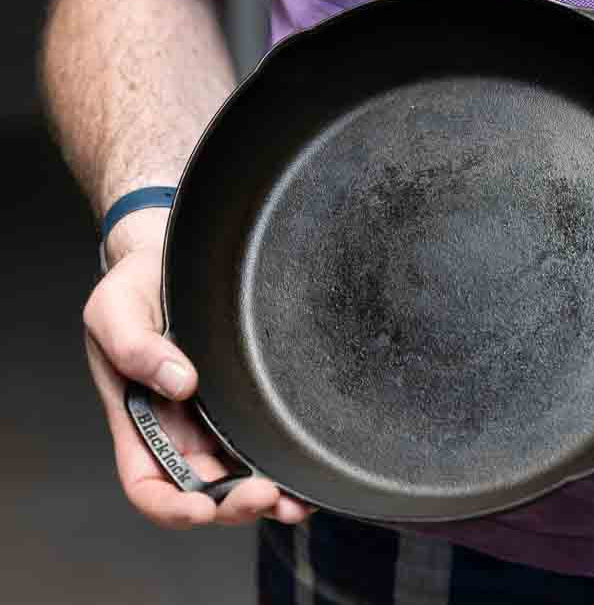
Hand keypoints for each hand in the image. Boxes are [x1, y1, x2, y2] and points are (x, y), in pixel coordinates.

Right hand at [84, 209, 312, 527]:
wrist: (174, 255)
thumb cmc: (135, 284)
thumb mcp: (115, 307)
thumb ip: (134, 345)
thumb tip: (180, 383)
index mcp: (139, 420)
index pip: (149, 485)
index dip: (171, 508)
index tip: (202, 508)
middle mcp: (180, 430)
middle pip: (205, 493)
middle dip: (234, 506)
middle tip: (268, 495)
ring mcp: (217, 419)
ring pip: (243, 477)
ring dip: (271, 497)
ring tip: (300, 500)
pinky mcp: (250, 401)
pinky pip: (268, 442)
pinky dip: (288, 465)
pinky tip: (309, 470)